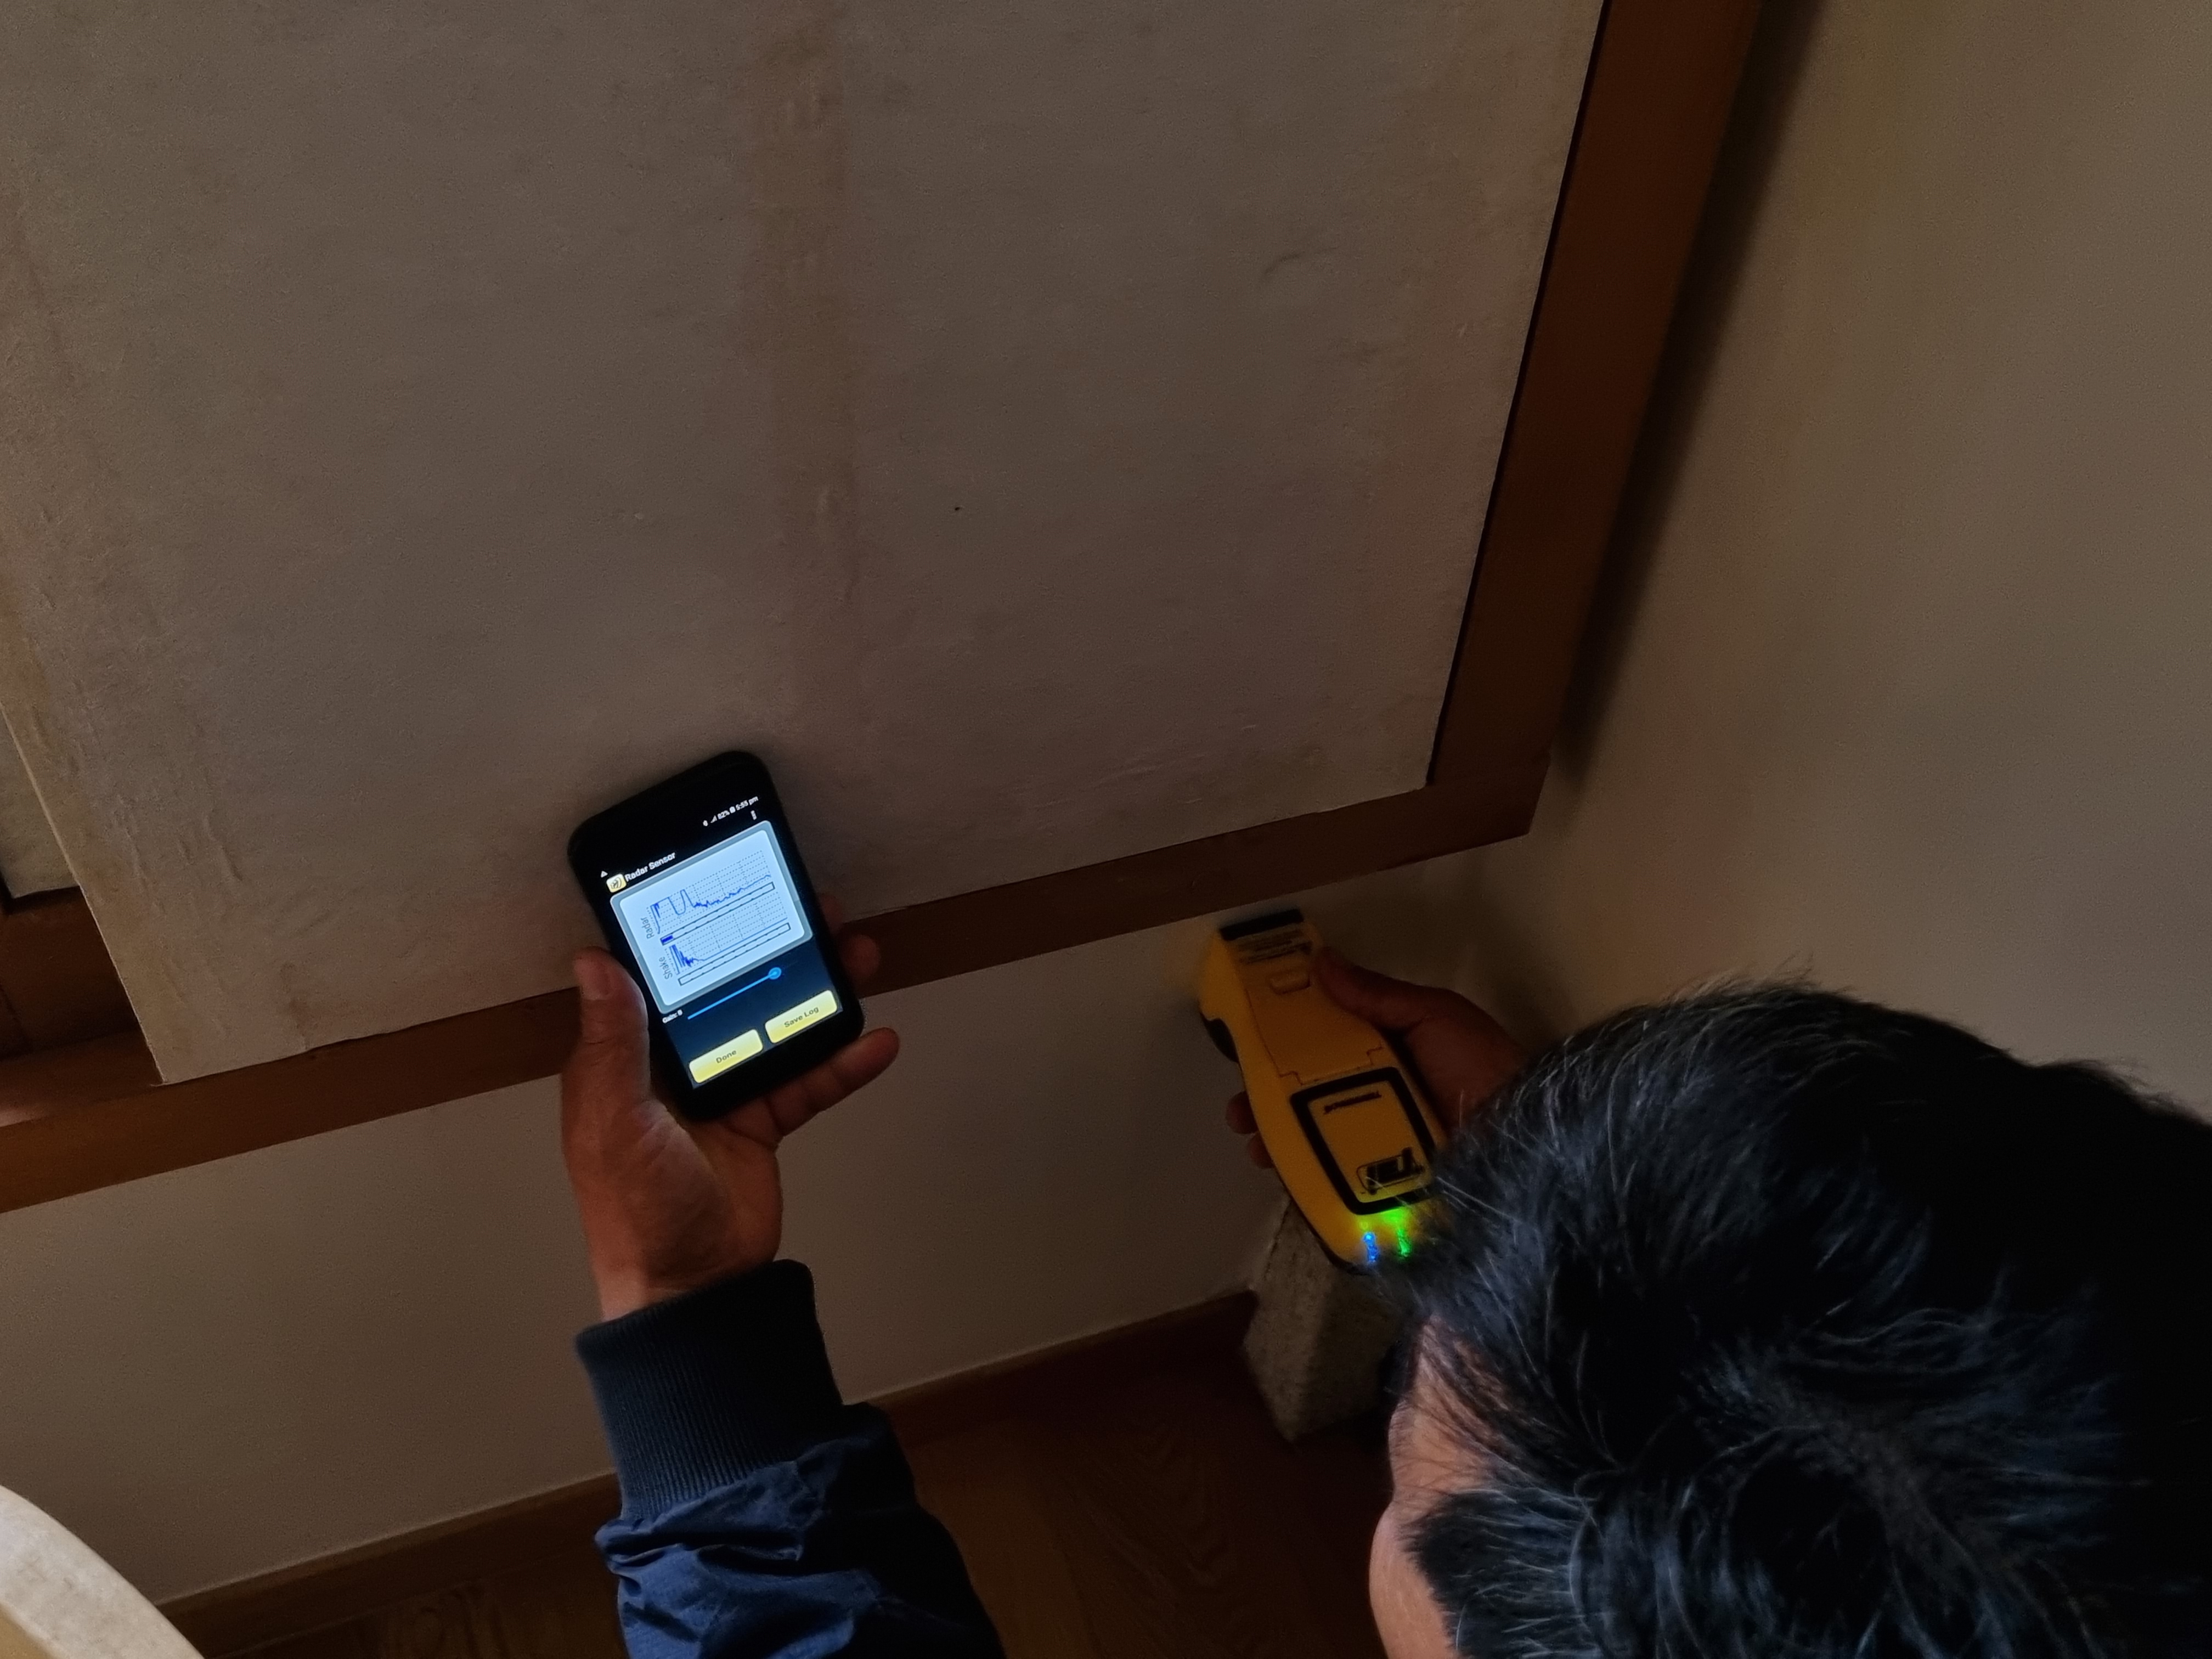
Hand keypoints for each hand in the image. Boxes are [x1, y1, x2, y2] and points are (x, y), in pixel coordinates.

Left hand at [561, 901, 898, 1319]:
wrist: (691, 1289)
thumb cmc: (637, 1211)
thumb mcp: (614, 1121)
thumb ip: (613, 1042)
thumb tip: (592, 960)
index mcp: (625, 1060)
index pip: (657, 979)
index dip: (690, 934)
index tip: (724, 890)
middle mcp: (672, 1069)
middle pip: (730, 991)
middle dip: (774, 951)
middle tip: (814, 912)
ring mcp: (721, 1094)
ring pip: (775, 1025)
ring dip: (817, 993)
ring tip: (856, 955)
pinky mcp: (761, 1123)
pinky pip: (807, 1081)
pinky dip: (843, 1062)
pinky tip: (876, 1040)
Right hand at [1226, 947, 1523, 1169]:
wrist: (1524, 1143)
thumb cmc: (1481, 1068)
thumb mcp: (1434, 1017)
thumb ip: (1378, 995)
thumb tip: (1321, 960)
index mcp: (1393, 1055)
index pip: (1327, 1048)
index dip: (1285, 1048)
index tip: (1249, 1049)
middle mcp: (1384, 1098)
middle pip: (1311, 1098)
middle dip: (1268, 1103)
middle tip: (1240, 1110)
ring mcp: (1383, 1145)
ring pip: (1316, 1140)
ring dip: (1277, 1142)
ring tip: (1255, 1145)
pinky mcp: (1387, 1185)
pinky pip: (1337, 1179)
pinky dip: (1306, 1178)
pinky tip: (1284, 1175)